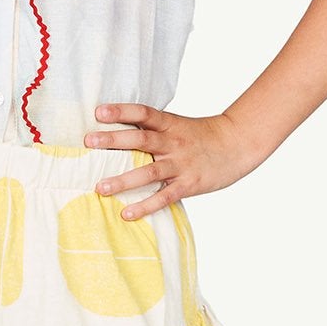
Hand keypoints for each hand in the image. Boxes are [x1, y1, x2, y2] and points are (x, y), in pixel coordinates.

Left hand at [82, 104, 257, 218]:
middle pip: (141, 140)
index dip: (121, 111)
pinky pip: (164, 197)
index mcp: (170, 124)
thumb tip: (116, 132)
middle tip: (89, 142)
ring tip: (100, 187)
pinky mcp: (188, 184)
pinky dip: (145, 206)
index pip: (143, 113)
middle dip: (114, 141)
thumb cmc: (201, 136)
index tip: (99, 112)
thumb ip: (152, 129)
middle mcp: (173, 142)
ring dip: (123, 180)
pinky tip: (127, 213)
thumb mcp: (178, 125)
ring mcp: (181, 164)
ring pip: (149, 172)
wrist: (237, 145)